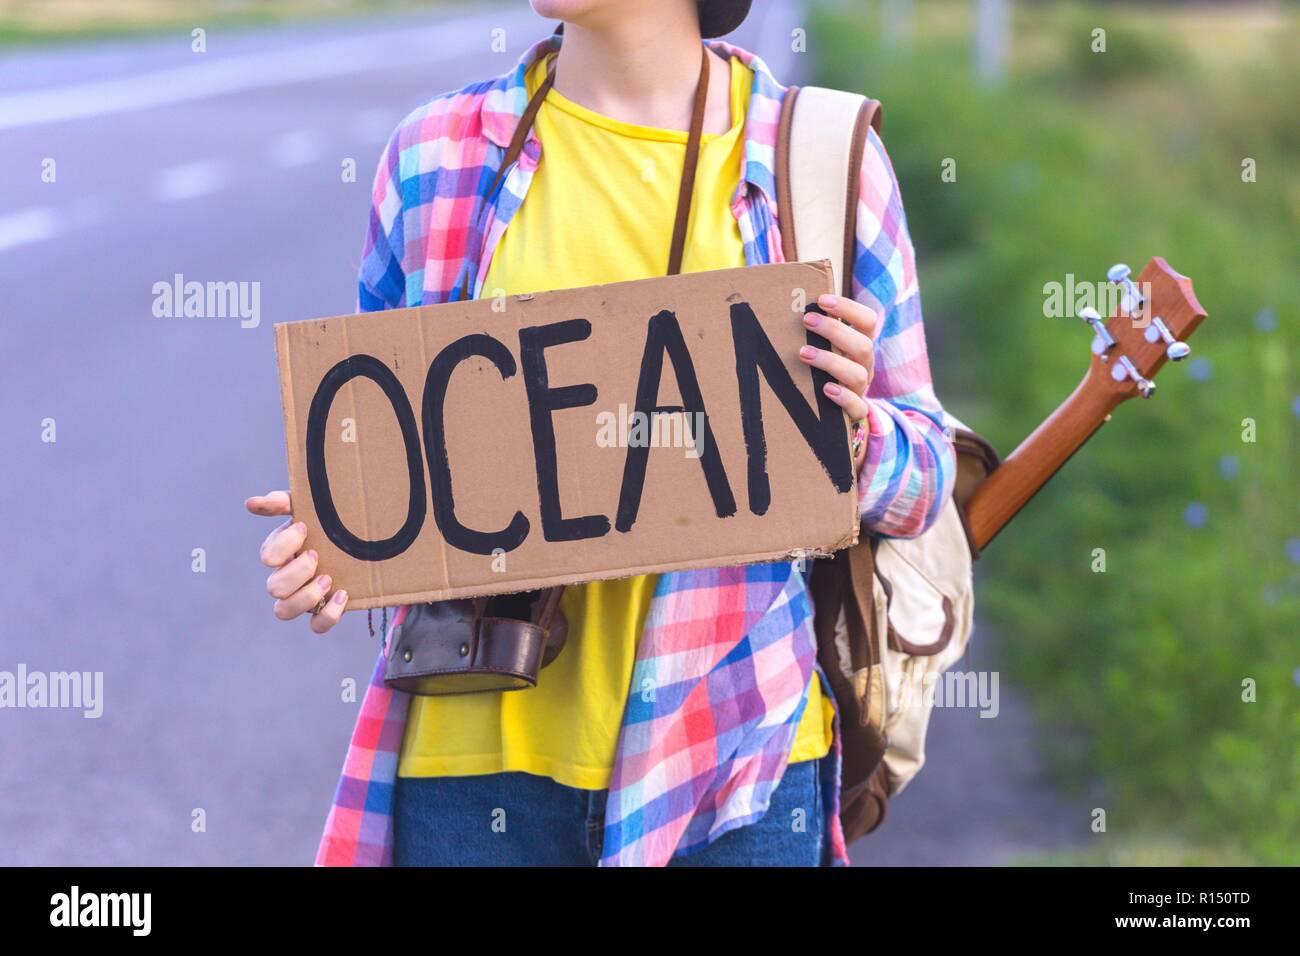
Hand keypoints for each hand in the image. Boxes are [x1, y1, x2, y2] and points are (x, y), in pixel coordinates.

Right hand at [245, 490, 347, 632]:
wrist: (362, 540)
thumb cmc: (328, 523)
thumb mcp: (309, 507)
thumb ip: (282, 502)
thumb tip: (251, 503)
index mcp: (281, 552)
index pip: (267, 556)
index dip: (283, 545)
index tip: (305, 527)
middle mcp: (285, 578)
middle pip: (273, 588)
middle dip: (296, 572)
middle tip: (316, 555)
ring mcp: (302, 598)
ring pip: (283, 611)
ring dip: (305, 596)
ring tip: (328, 578)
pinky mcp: (322, 611)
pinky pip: (316, 626)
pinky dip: (329, 614)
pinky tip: (343, 595)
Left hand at [798, 294, 880, 422]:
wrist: (832, 414)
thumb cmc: (822, 370)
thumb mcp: (823, 348)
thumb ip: (813, 330)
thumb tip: (787, 301)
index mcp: (860, 344)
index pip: (867, 320)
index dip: (849, 308)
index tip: (822, 300)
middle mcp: (864, 365)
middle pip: (863, 345)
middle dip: (834, 331)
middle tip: (806, 320)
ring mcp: (861, 389)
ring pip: (858, 374)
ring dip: (831, 361)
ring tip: (803, 353)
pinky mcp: (855, 412)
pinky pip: (857, 407)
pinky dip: (843, 397)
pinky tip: (826, 389)